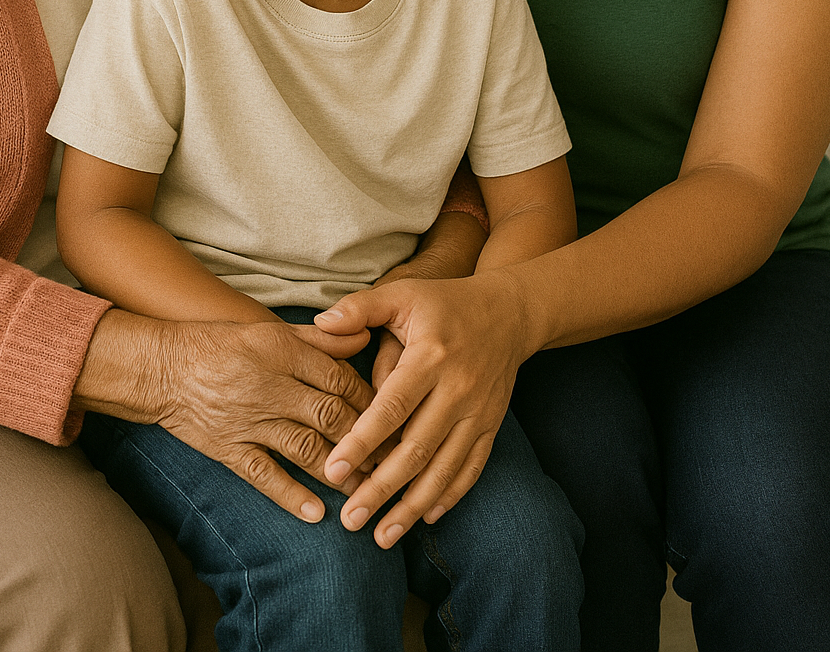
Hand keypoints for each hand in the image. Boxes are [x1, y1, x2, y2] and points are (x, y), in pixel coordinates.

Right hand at [74, 310, 372, 521]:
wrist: (161, 367)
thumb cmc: (219, 344)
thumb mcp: (269, 329)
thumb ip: (318, 338)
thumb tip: (363, 338)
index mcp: (281, 350)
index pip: (338, 378)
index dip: (369, 400)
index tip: (390, 416)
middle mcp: (268, 385)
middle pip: (329, 415)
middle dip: (365, 439)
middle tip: (392, 458)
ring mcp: (248, 420)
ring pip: (304, 448)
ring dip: (339, 471)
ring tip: (365, 490)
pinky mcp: (228, 448)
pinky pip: (264, 475)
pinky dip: (292, 495)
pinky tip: (317, 514)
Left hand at [313, 273, 528, 546]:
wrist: (509, 313)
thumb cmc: (444, 303)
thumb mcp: (402, 293)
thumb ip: (359, 308)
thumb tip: (320, 323)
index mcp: (430, 356)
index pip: (391, 407)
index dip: (361, 442)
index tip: (332, 471)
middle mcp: (457, 389)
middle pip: (416, 449)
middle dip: (381, 489)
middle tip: (349, 519)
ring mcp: (478, 411)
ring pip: (444, 468)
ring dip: (413, 506)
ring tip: (381, 536)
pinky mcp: (492, 425)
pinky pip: (471, 468)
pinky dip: (450, 495)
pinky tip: (427, 517)